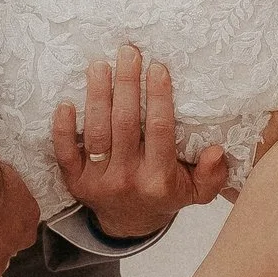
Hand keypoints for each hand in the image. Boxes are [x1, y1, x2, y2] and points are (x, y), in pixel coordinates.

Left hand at [54, 43, 229, 240]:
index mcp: (158, 179)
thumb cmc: (164, 195)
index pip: (159, 131)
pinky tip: (66, 103)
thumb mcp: (195, 192)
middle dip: (126, 85)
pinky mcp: (74, 180)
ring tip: (100, 65)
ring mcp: (98, 180)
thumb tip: (215, 151)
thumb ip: (212, 175)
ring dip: (97, 96)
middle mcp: (127, 178)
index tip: (157, 67)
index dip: (159, 97)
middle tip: (128, 53)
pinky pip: (64, 153)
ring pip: (96, 133)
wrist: (128, 223)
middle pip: (125, 124)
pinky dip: (62, 129)